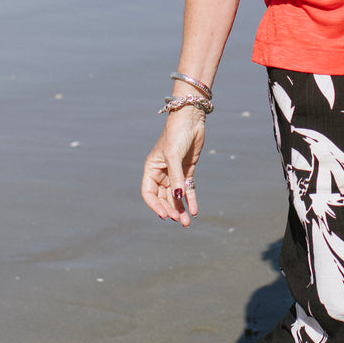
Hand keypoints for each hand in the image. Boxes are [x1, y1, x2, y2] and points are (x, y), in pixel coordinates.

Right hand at [141, 106, 205, 226]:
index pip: (149, 193)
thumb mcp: (174, 156)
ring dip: (181, 209)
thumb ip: (176, 177)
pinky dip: (191, 200)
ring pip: (176, 197)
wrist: (191, 120)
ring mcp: (175, 173)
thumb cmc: (176, 134)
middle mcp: (161, 173)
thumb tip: (179, 198)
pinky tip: (194, 211)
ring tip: (187, 223)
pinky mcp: (187, 171)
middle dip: (171, 210)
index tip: (165, 215)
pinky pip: (188, 190)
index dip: (155, 206)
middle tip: (180, 220)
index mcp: (151, 169)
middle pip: (163, 198)